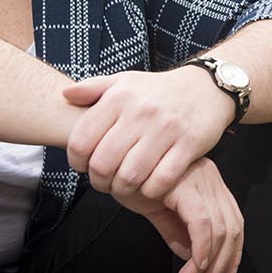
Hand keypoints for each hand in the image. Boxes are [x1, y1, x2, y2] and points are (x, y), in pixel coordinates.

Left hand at [63, 67, 233, 209]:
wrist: (206, 87)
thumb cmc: (159, 89)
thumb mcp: (126, 81)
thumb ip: (93, 88)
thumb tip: (65, 95)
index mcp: (120, 98)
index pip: (81, 141)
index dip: (76, 162)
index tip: (84, 166)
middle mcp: (141, 112)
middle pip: (103, 164)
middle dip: (99, 181)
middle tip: (105, 182)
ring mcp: (166, 129)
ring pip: (130, 176)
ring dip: (123, 190)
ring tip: (124, 186)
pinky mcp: (189, 144)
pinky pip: (161, 180)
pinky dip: (151, 191)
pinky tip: (150, 186)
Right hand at [132, 157, 243, 272]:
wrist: (111, 166)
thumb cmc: (134, 184)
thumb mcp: (162, 212)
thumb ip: (179, 233)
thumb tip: (196, 259)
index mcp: (210, 180)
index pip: (235, 219)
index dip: (235, 250)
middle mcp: (210, 176)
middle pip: (231, 226)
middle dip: (222, 262)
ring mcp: (200, 179)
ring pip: (219, 229)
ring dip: (208, 263)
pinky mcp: (186, 186)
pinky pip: (202, 225)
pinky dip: (201, 250)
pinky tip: (192, 267)